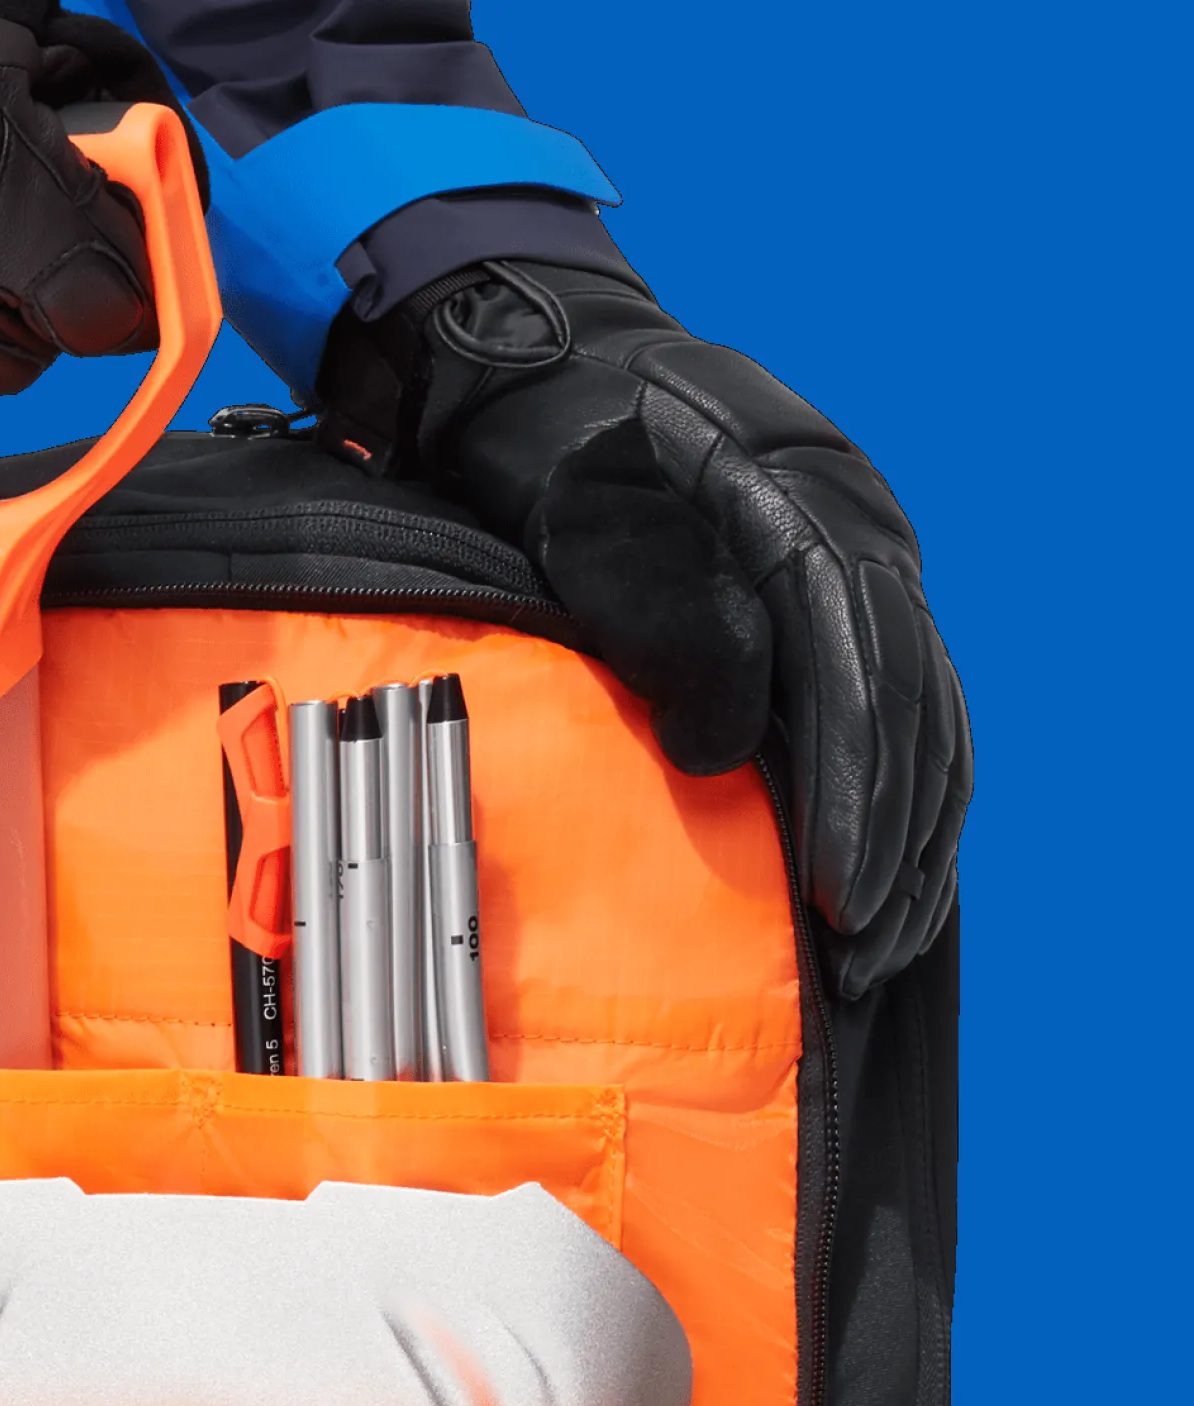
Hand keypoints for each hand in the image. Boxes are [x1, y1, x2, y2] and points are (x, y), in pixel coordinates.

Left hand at [319, 261, 969, 996]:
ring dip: (914, 831)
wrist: (559, 375)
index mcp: (809, 508)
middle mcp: (864, 529)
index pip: (859, 673)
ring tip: (885, 940)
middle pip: (913, 704)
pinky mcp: (851, 589)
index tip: (836, 892)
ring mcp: (869, 554)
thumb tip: (722, 757)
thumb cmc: (559, 453)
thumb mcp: (587, 531)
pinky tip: (897, 863)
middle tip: (863, 948)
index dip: (853, 793)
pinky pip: (910, 701)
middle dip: (892, 837)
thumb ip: (662, 632)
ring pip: (928, 711)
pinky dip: (910, 789)